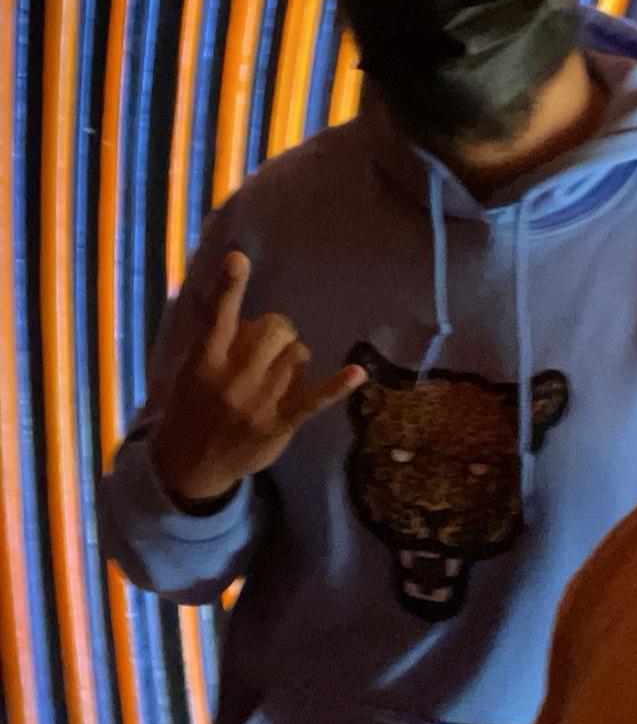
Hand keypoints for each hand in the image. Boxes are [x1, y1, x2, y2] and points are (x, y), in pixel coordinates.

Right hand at [151, 251, 365, 507]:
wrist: (190, 466)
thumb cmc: (194, 406)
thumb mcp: (191, 369)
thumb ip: (213, 337)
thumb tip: (229, 296)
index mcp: (205, 361)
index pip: (218, 317)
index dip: (230, 287)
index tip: (238, 258)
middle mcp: (232, 379)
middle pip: (275, 329)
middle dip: (278, 331)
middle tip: (268, 348)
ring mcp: (259, 403)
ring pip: (298, 355)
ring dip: (292, 360)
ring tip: (275, 378)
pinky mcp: (280, 423)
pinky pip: (315, 398)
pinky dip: (338, 385)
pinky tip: (358, 373)